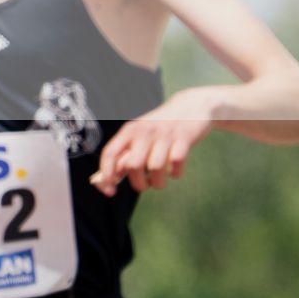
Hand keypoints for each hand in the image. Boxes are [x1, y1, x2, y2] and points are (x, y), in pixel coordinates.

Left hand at [89, 90, 214, 195]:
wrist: (191, 106)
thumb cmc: (161, 128)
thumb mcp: (140, 136)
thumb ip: (127, 155)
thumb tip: (111, 178)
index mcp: (129, 131)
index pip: (110, 153)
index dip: (107, 174)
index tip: (110, 192)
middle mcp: (144, 131)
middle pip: (133, 165)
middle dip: (138, 183)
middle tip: (144, 186)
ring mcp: (164, 134)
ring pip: (155, 167)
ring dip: (157, 182)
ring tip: (159, 180)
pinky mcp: (184, 138)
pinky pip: (176, 163)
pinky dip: (175, 174)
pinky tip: (174, 172)